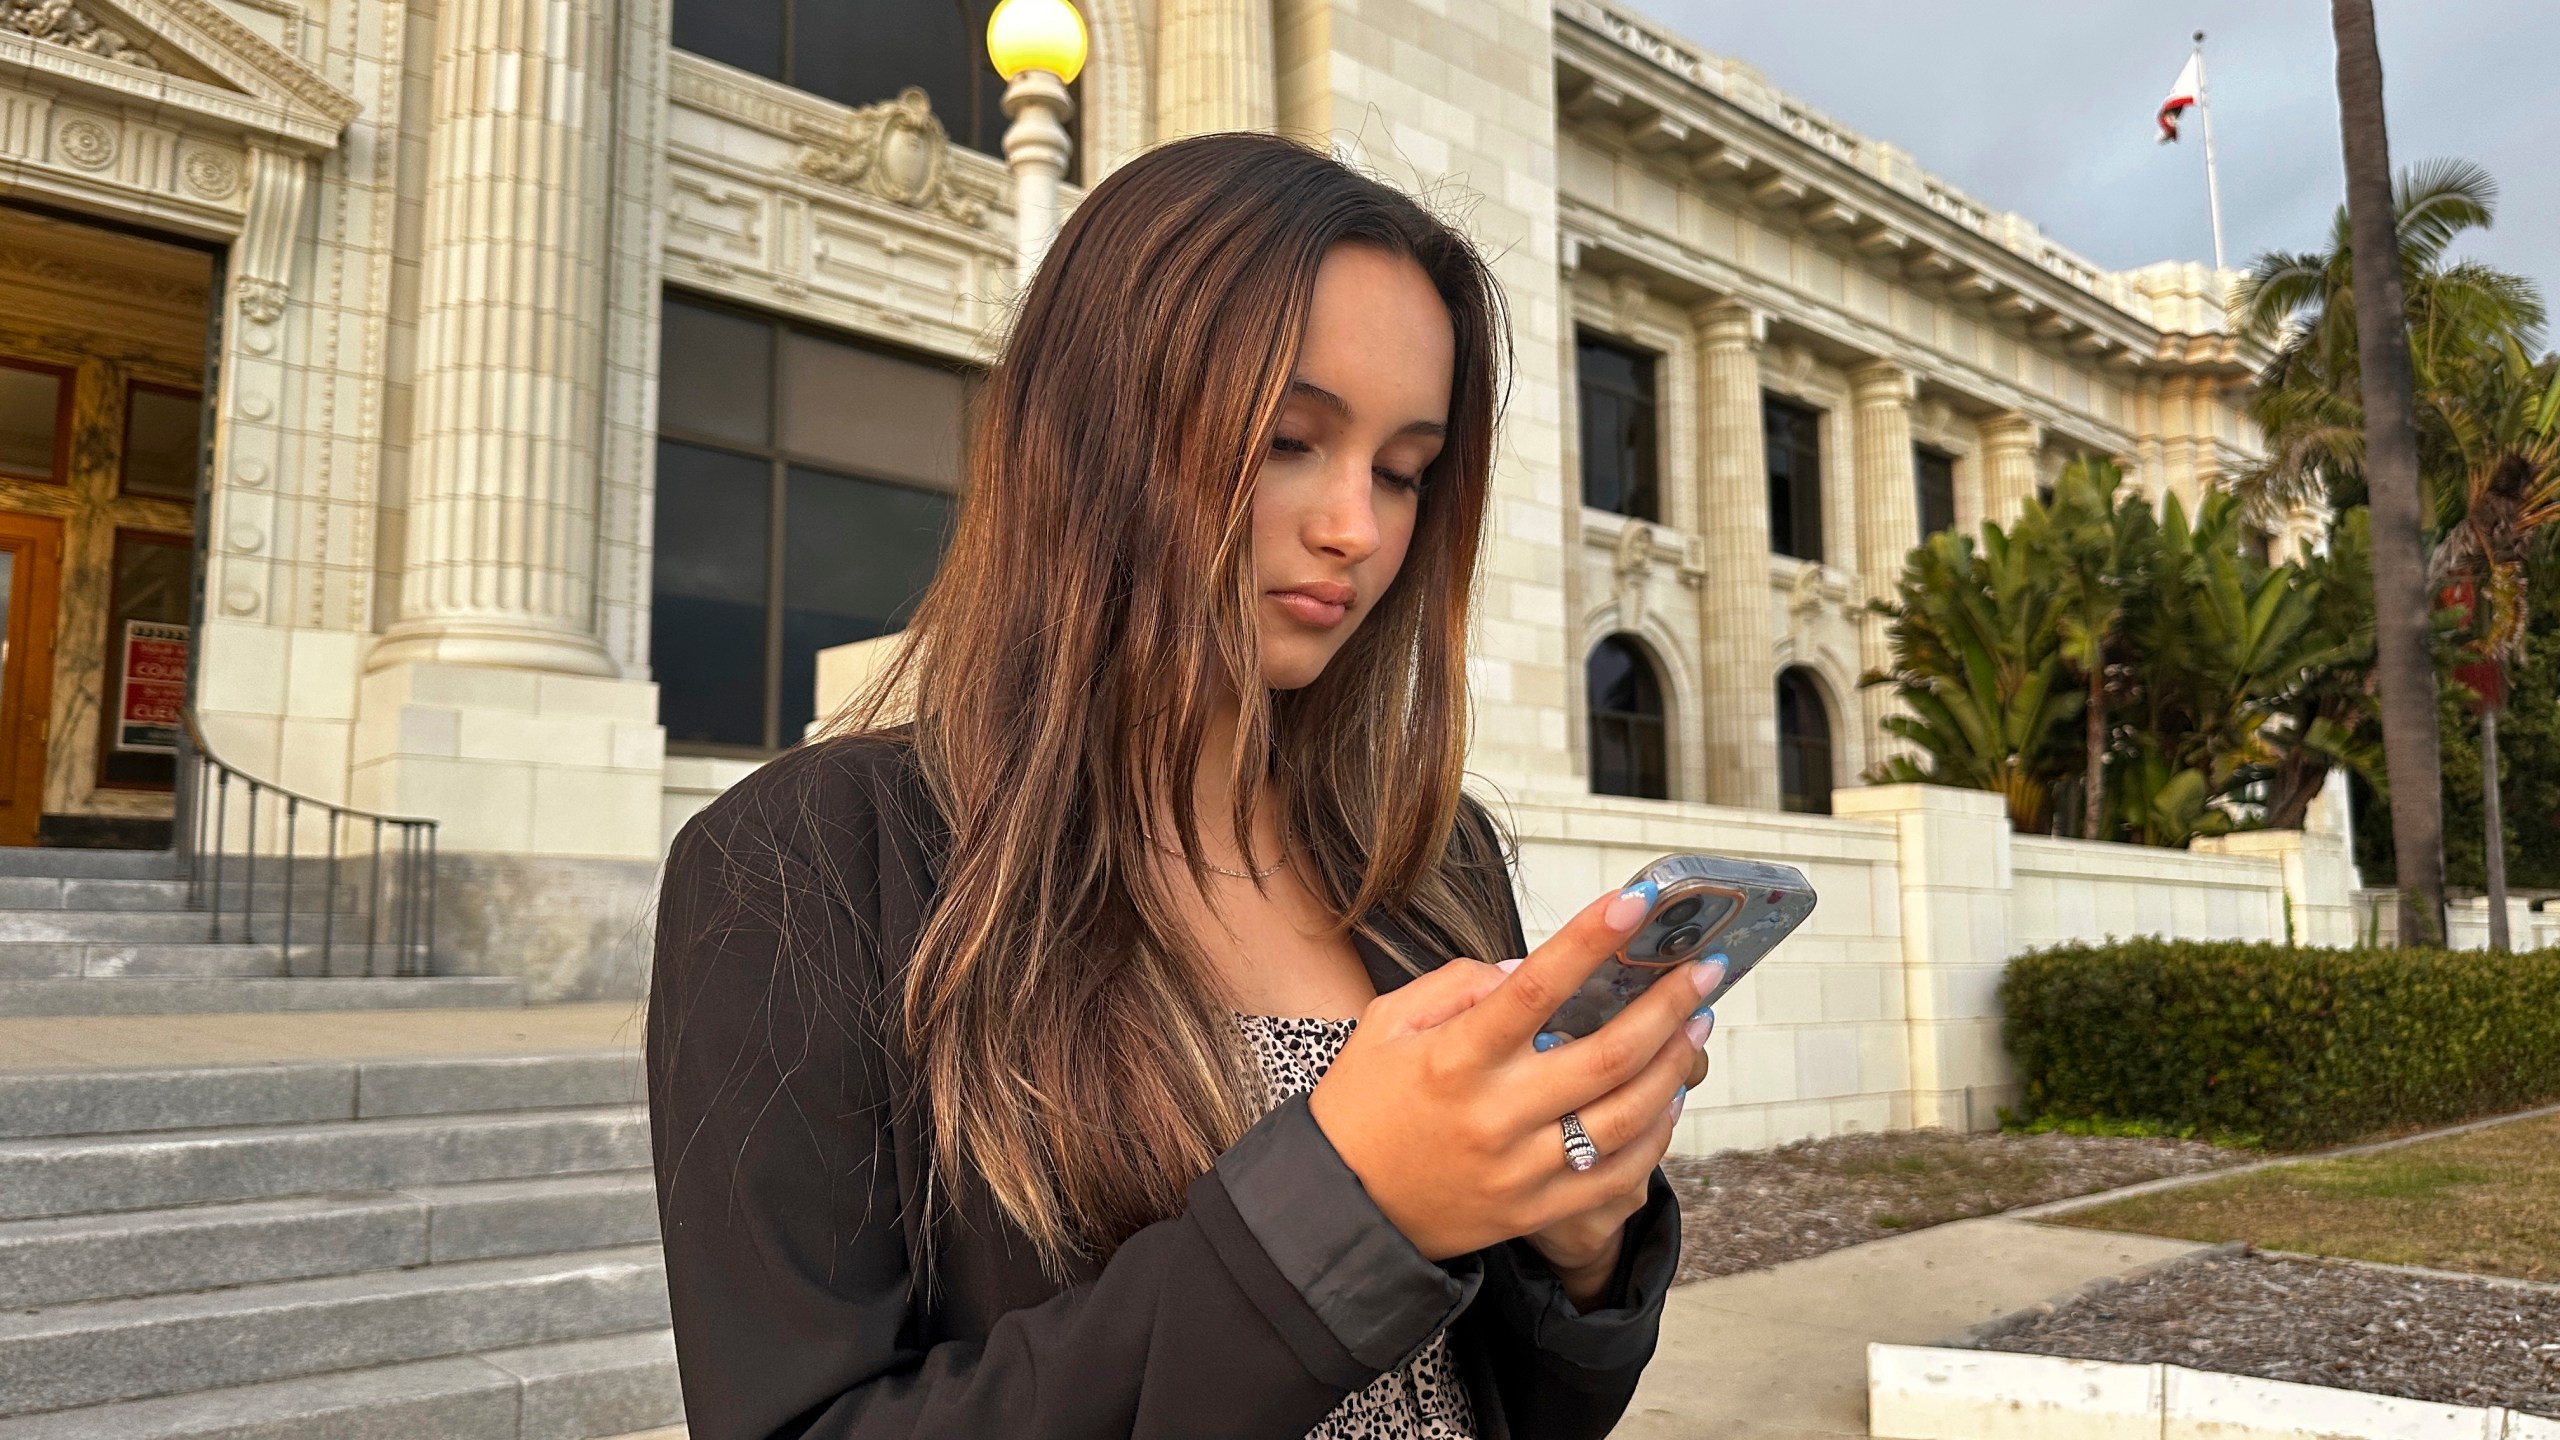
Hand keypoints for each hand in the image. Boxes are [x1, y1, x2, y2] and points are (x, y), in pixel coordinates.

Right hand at [1306, 884, 1721, 1262]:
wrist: (1344, 1209)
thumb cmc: (1362, 1104)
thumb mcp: (1386, 1024)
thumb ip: (1455, 986)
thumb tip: (1529, 969)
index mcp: (1455, 1059)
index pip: (1536, 987)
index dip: (1590, 940)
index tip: (1637, 902)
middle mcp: (1494, 1114)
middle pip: (1606, 1056)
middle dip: (1667, 1006)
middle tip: (1705, 971)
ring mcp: (1520, 1169)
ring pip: (1625, 1117)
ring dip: (1673, 1066)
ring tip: (1696, 1024)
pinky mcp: (1534, 1211)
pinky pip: (1616, 1175)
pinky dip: (1655, 1135)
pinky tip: (1669, 1098)